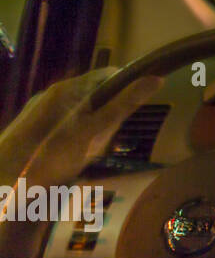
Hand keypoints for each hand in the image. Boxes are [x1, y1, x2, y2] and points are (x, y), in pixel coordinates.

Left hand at [0, 67, 161, 257]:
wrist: (8, 183)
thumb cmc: (54, 154)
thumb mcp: (96, 130)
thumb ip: (125, 104)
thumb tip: (157, 79)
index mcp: (68, 88)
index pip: (109, 74)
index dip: (129, 85)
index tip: (140, 105)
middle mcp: (51, 93)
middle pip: (93, 93)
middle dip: (108, 111)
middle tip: (112, 136)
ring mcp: (37, 110)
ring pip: (77, 109)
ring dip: (91, 125)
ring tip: (92, 150)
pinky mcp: (29, 128)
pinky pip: (61, 123)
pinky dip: (73, 134)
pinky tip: (70, 156)